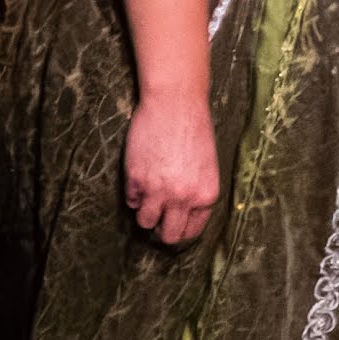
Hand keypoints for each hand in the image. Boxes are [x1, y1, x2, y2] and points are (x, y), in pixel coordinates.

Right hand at [124, 90, 219, 246]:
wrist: (175, 104)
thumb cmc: (194, 129)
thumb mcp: (206, 165)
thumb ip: (195, 191)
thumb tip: (181, 214)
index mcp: (207, 194)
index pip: (192, 230)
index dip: (181, 227)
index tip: (174, 222)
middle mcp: (184, 198)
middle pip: (169, 236)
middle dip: (163, 228)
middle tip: (159, 215)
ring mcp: (158, 191)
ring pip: (145, 223)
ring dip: (146, 212)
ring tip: (150, 193)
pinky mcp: (136, 181)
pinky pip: (131, 201)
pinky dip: (134, 194)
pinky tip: (142, 174)